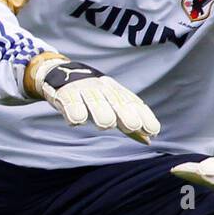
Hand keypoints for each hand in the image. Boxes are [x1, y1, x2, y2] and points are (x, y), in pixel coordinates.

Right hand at [31, 59, 159, 143]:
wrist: (60, 73)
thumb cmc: (91, 96)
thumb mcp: (111, 105)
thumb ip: (127, 124)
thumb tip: (149, 141)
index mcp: (115, 91)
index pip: (133, 103)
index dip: (144, 116)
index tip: (153, 131)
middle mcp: (102, 89)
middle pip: (116, 101)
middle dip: (126, 114)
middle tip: (133, 125)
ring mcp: (83, 90)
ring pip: (94, 101)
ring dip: (100, 112)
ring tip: (106, 124)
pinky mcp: (65, 94)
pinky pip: (71, 103)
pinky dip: (74, 112)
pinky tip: (77, 121)